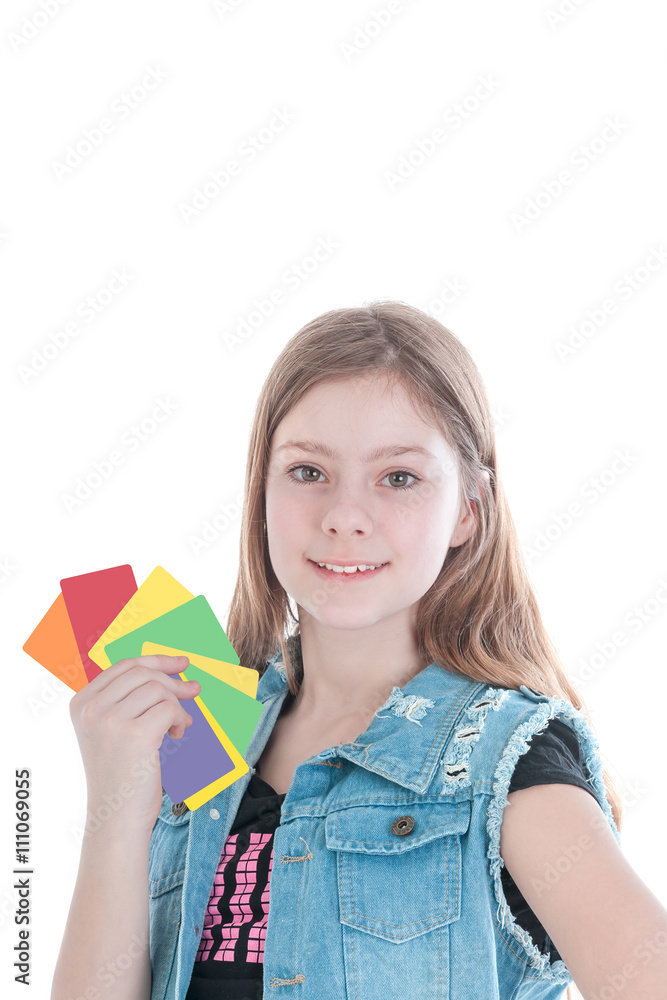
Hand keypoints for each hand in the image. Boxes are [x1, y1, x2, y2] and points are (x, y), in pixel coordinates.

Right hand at [69, 654, 200, 837]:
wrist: (117, 818)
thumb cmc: (121, 775)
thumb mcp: (111, 730)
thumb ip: (127, 699)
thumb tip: (171, 667)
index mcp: (80, 703)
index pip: (124, 666)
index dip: (156, 660)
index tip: (181, 664)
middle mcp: (91, 708)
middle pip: (142, 673)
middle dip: (173, 680)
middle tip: (194, 690)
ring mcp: (109, 720)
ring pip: (158, 689)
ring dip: (177, 705)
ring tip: (180, 725)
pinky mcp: (134, 734)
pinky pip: (169, 708)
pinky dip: (181, 718)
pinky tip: (178, 735)